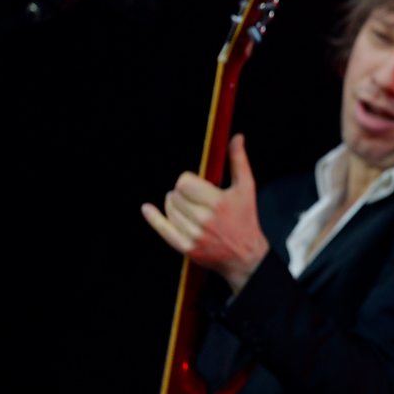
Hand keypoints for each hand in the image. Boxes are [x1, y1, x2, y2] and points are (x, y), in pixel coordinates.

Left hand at [141, 133, 268, 292]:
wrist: (246, 255)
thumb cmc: (246, 218)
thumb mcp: (246, 188)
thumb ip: (239, 160)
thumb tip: (237, 137)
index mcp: (218, 202)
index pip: (184, 182)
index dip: (188, 181)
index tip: (198, 186)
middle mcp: (205, 219)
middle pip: (175, 195)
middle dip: (182, 193)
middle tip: (194, 198)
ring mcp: (195, 235)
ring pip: (170, 209)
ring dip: (175, 205)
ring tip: (188, 208)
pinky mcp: (187, 248)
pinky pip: (163, 229)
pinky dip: (153, 217)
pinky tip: (147, 209)